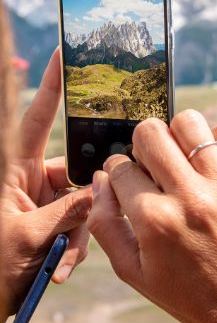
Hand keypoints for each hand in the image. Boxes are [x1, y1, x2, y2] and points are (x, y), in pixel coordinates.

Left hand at [0, 49, 91, 315]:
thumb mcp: (28, 239)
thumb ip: (67, 213)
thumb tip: (98, 194)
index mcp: (13, 171)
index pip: (35, 119)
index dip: (51, 86)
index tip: (61, 55)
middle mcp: (29, 180)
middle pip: (71, 170)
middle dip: (83, 197)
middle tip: (83, 223)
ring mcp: (40, 199)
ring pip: (78, 199)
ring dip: (78, 230)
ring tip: (62, 260)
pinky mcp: (49, 217)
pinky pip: (76, 220)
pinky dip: (75, 243)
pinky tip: (62, 267)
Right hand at [88, 109, 216, 322]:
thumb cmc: (185, 290)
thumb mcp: (132, 271)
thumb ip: (105, 222)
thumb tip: (102, 177)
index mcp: (155, 221)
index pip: (120, 167)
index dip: (117, 168)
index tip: (125, 175)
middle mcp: (189, 198)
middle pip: (150, 133)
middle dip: (141, 143)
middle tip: (151, 162)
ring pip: (189, 122)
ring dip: (177, 134)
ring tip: (182, 156)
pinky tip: (212, 156)